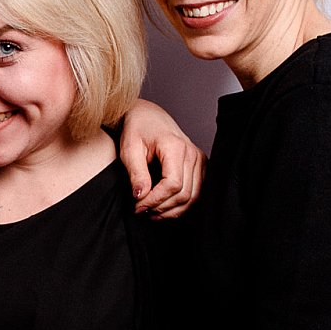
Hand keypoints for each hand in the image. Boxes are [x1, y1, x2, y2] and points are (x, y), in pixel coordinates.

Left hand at [118, 100, 203, 218]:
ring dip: (171, 210)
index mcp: (175, 147)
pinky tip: (163, 208)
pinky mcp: (201, 166)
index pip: (172, 184)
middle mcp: (192, 153)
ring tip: (151, 212)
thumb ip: (136, 174)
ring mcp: (199, 160)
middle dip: (161, 207)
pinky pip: (196, 193)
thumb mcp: (129, 150)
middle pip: (184, 193)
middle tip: (141, 211)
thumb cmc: (137, 129)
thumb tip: (141, 197)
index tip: (138, 206)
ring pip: (193, 197)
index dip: (155, 200)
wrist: (148, 116)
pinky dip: (180, 205)